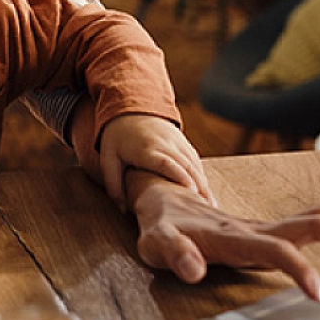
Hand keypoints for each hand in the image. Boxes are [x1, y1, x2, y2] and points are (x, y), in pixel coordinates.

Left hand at [97, 113, 214, 207]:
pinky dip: (203, 178)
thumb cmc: (118, 137)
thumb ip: (113, 184)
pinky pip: (196, 162)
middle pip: (186, 166)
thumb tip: (123, 210)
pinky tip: (208, 195)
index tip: (191, 191)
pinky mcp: (184, 144)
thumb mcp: (108, 157)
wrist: (132, 109)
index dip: (179, 176)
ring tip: (211, 207)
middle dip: (198, 187)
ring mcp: (178, 143)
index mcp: (146, 149)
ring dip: (204, 185)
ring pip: (194, 165)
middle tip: (206, 209)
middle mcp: (166, 144)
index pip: (165, 162)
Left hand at [126, 173, 319, 302]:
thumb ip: (174, 253)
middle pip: (315, 223)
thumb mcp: (157, 242)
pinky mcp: (269, 228)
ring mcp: (265, 225)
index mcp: (234, 235)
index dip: (301, 269)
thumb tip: (192, 269)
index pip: (278, 249)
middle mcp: (256, 227)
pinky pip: (312, 224)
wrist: (162, 197)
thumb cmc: (161, 224)